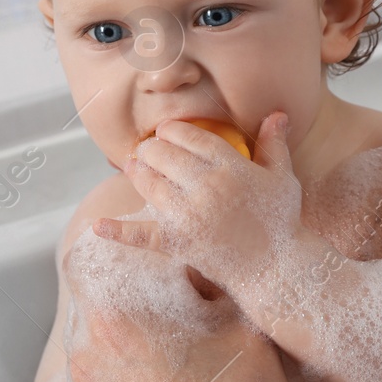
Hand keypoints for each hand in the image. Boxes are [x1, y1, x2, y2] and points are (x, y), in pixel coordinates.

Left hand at [94, 112, 300, 290]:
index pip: (190, 136)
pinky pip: (142, 234)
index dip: (172, 130)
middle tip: (148, 149)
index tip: (166, 131)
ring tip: (133, 167)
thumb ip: (275, 144)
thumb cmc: (281, 221)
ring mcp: (189, 216)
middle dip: (152, 148)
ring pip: (149, 183)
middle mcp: (207, 187)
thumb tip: (277, 113)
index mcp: (231, 166)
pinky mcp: (178, 243)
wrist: (276, 267)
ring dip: (137, 171)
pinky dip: (118, 232)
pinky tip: (98, 225)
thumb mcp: (282, 178)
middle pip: (164, 154)